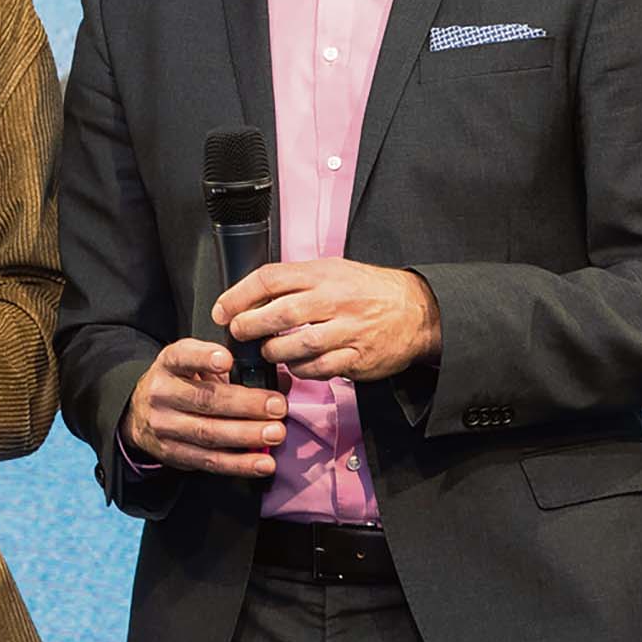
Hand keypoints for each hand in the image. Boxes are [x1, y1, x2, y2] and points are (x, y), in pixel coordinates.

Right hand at [119, 338, 287, 476]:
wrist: (139, 414)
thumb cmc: (181, 384)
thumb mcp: (195, 365)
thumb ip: (232, 368)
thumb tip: (281, 381)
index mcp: (169, 364)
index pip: (183, 357)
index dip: (203, 358)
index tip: (226, 359)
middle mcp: (162, 393)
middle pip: (204, 399)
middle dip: (245, 404)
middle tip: (277, 407)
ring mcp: (164, 426)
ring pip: (208, 433)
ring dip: (246, 435)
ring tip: (275, 434)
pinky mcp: (173, 454)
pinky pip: (209, 461)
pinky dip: (239, 464)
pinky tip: (262, 463)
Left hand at [215, 258, 439, 382]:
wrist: (417, 310)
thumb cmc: (368, 290)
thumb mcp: (333, 271)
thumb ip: (296, 282)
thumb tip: (250, 296)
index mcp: (323, 273)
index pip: (271, 278)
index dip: (239, 295)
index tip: (223, 309)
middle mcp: (335, 299)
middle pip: (280, 313)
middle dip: (249, 326)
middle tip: (238, 332)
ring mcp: (348, 330)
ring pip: (298, 346)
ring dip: (274, 352)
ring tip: (267, 352)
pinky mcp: (358, 357)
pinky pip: (320, 369)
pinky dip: (301, 370)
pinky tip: (295, 365)